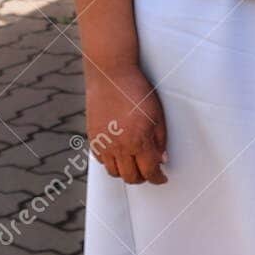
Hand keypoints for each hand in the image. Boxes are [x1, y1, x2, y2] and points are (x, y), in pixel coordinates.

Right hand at [85, 62, 167, 183]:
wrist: (111, 75)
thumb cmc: (137, 91)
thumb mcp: (157, 115)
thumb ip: (160, 140)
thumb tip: (161, 159)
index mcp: (139, 141)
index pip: (150, 172)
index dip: (158, 178)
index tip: (161, 178)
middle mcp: (119, 146)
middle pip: (131, 177)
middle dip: (143, 178)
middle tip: (149, 172)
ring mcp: (103, 143)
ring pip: (114, 172)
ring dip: (125, 173)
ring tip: (134, 165)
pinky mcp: (92, 137)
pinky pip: (101, 160)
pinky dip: (110, 162)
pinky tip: (119, 155)